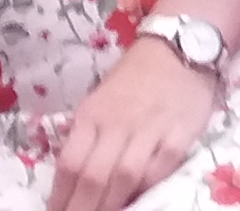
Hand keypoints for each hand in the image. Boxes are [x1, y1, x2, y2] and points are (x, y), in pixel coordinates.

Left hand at [47, 33, 223, 210]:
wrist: (179, 45)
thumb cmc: (134, 78)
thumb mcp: (99, 101)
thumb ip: (87, 137)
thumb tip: (72, 180)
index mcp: (92, 114)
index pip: (69, 163)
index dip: (60, 197)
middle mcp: (117, 122)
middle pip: (93, 175)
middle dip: (82, 209)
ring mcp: (149, 129)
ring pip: (124, 177)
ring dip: (111, 206)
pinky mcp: (178, 135)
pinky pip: (159, 169)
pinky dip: (145, 188)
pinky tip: (138, 199)